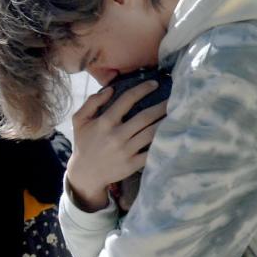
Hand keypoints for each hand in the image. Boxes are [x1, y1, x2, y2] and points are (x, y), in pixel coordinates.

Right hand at [66, 81, 165, 211]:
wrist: (86, 173)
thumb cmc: (84, 143)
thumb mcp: (80, 120)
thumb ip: (92, 102)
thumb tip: (110, 89)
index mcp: (105, 122)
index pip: (127, 100)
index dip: (142, 89)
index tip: (155, 84)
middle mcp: (117, 135)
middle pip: (145, 117)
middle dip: (161, 106)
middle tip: (174, 98)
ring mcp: (126, 150)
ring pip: (151, 133)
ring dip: (165, 122)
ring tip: (177, 114)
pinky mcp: (133, 164)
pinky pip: (152, 152)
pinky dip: (162, 143)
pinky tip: (172, 134)